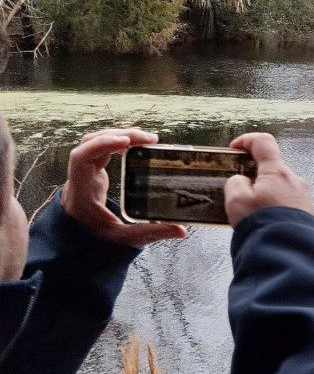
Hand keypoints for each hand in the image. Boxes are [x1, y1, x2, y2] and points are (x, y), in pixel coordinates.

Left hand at [61, 129, 186, 247]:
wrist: (73, 239)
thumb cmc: (93, 238)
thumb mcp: (122, 239)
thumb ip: (150, 233)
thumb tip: (182, 231)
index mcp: (82, 190)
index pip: (82, 157)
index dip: (102, 144)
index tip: (127, 142)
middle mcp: (81, 175)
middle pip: (92, 142)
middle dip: (120, 135)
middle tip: (149, 139)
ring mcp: (86, 170)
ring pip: (96, 140)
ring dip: (120, 134)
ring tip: (147, 139)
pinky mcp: (93, 169)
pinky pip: (102, 146)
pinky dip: (119, 141)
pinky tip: (136, 144)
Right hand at [225, 133, 311, 226]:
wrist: (289, 252)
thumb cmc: (261, 224)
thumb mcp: (236, 201)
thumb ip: (235, 183)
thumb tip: (243, 181)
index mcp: (277, 171)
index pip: (264, 142)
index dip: (247, 140)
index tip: (234, 150)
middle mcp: (294, 179)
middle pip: (271, 167)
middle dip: (253, 175)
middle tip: (239, 191)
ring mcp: (303, 195)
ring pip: (278, 186)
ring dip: (264, 193)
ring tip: (251, 213)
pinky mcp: (306, 211)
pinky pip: (286, 201)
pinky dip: (273, 205)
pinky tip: (265, 222)